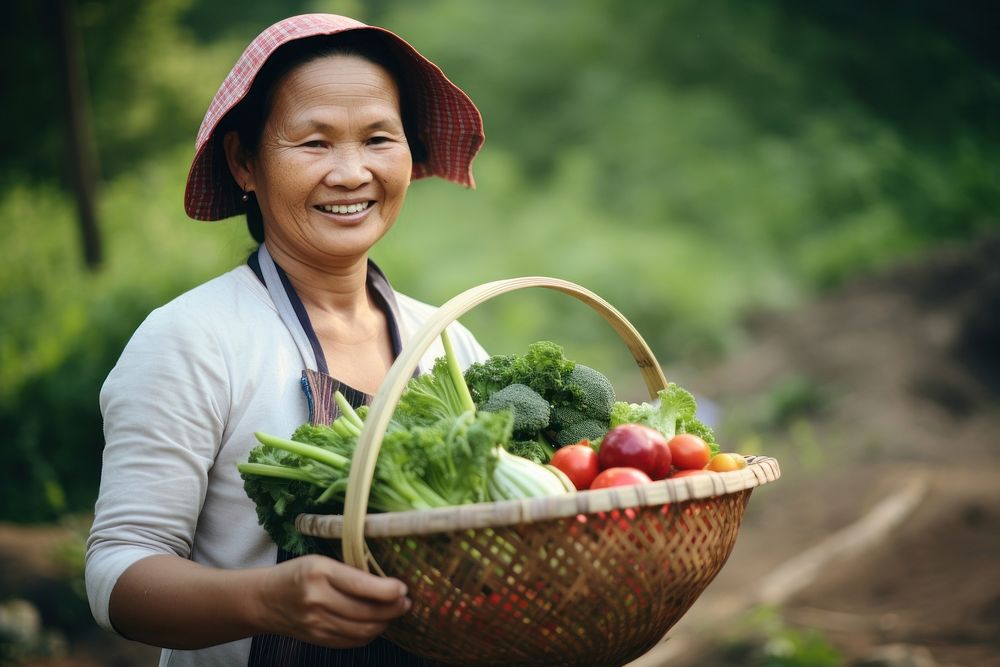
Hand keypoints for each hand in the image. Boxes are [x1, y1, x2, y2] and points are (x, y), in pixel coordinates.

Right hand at [254, 554, 411, 647]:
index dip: (388, 590)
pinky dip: (370, 633)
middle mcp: (317, 599)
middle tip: (406, 602)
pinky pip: (352, 641)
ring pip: (362, 629)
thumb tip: (387, 583)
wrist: (264, 600)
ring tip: (395, 612)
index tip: (403, 588)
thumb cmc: (298, 574)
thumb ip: (349, 572)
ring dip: (385, 622)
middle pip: (366, 611)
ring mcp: (316, 623)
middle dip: (393, 608)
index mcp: (320, 572)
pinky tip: (377, 623)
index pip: (361, 585)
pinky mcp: (317, 639)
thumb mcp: (321, 562)